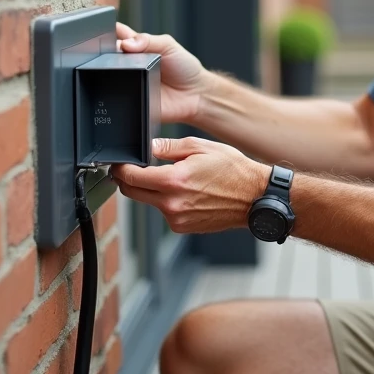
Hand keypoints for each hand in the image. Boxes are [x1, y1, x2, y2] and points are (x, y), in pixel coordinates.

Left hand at [109, 137, 270, 233]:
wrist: (254, 197)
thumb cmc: (233, 170)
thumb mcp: (201, 147)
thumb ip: (169, 146)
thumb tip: (149, 147)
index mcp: (173, 181)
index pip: (131, 177)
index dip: (120, 168)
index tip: (119, 163)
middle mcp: (171, 203)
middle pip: (132, 193)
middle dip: (127, 180)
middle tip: (132, 169)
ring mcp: (176, 219)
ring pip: (148, 202)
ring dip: (150, 191)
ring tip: (173, 178)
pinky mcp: (182, 227)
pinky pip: (164, 212)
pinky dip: (166, 202)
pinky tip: (185, 193)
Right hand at [116, 22, 207, 123]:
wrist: (195, 95)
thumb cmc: (184, 68)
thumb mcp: (169, 45)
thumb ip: (148, 40)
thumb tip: (127, 43)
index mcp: (137, 47)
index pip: (116, 35)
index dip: (109, 31)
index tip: (109, 31)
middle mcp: (129, 64)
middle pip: (107, 54)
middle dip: (108, 51)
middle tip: (119, 51)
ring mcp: (128, 81)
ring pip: (108, 74)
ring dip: (111, 69)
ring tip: (125, 67)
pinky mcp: (130, 99)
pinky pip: (117, 95)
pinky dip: (117, 89)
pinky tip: (126, 84)